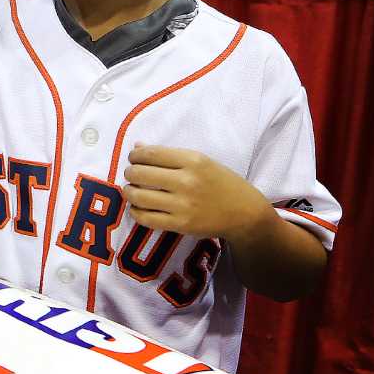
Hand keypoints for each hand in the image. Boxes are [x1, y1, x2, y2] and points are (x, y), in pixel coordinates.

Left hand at [123, 145, 269, 241]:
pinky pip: (146, 218)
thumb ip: (169, 155)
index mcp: (193, 160)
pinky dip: (136, 212)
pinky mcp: (180, 225)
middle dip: (130, 172)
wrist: (244, 213)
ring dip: (129, 192)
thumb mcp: (202, 161)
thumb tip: (137, 147)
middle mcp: (186, 181)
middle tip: (132, 174)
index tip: (134, 158)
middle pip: (140, 174)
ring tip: (132, 190)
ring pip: (138, 196)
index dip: (135, 156)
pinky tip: (138, 208)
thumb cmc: (222, 183)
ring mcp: (182, 205)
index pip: (150, 154)